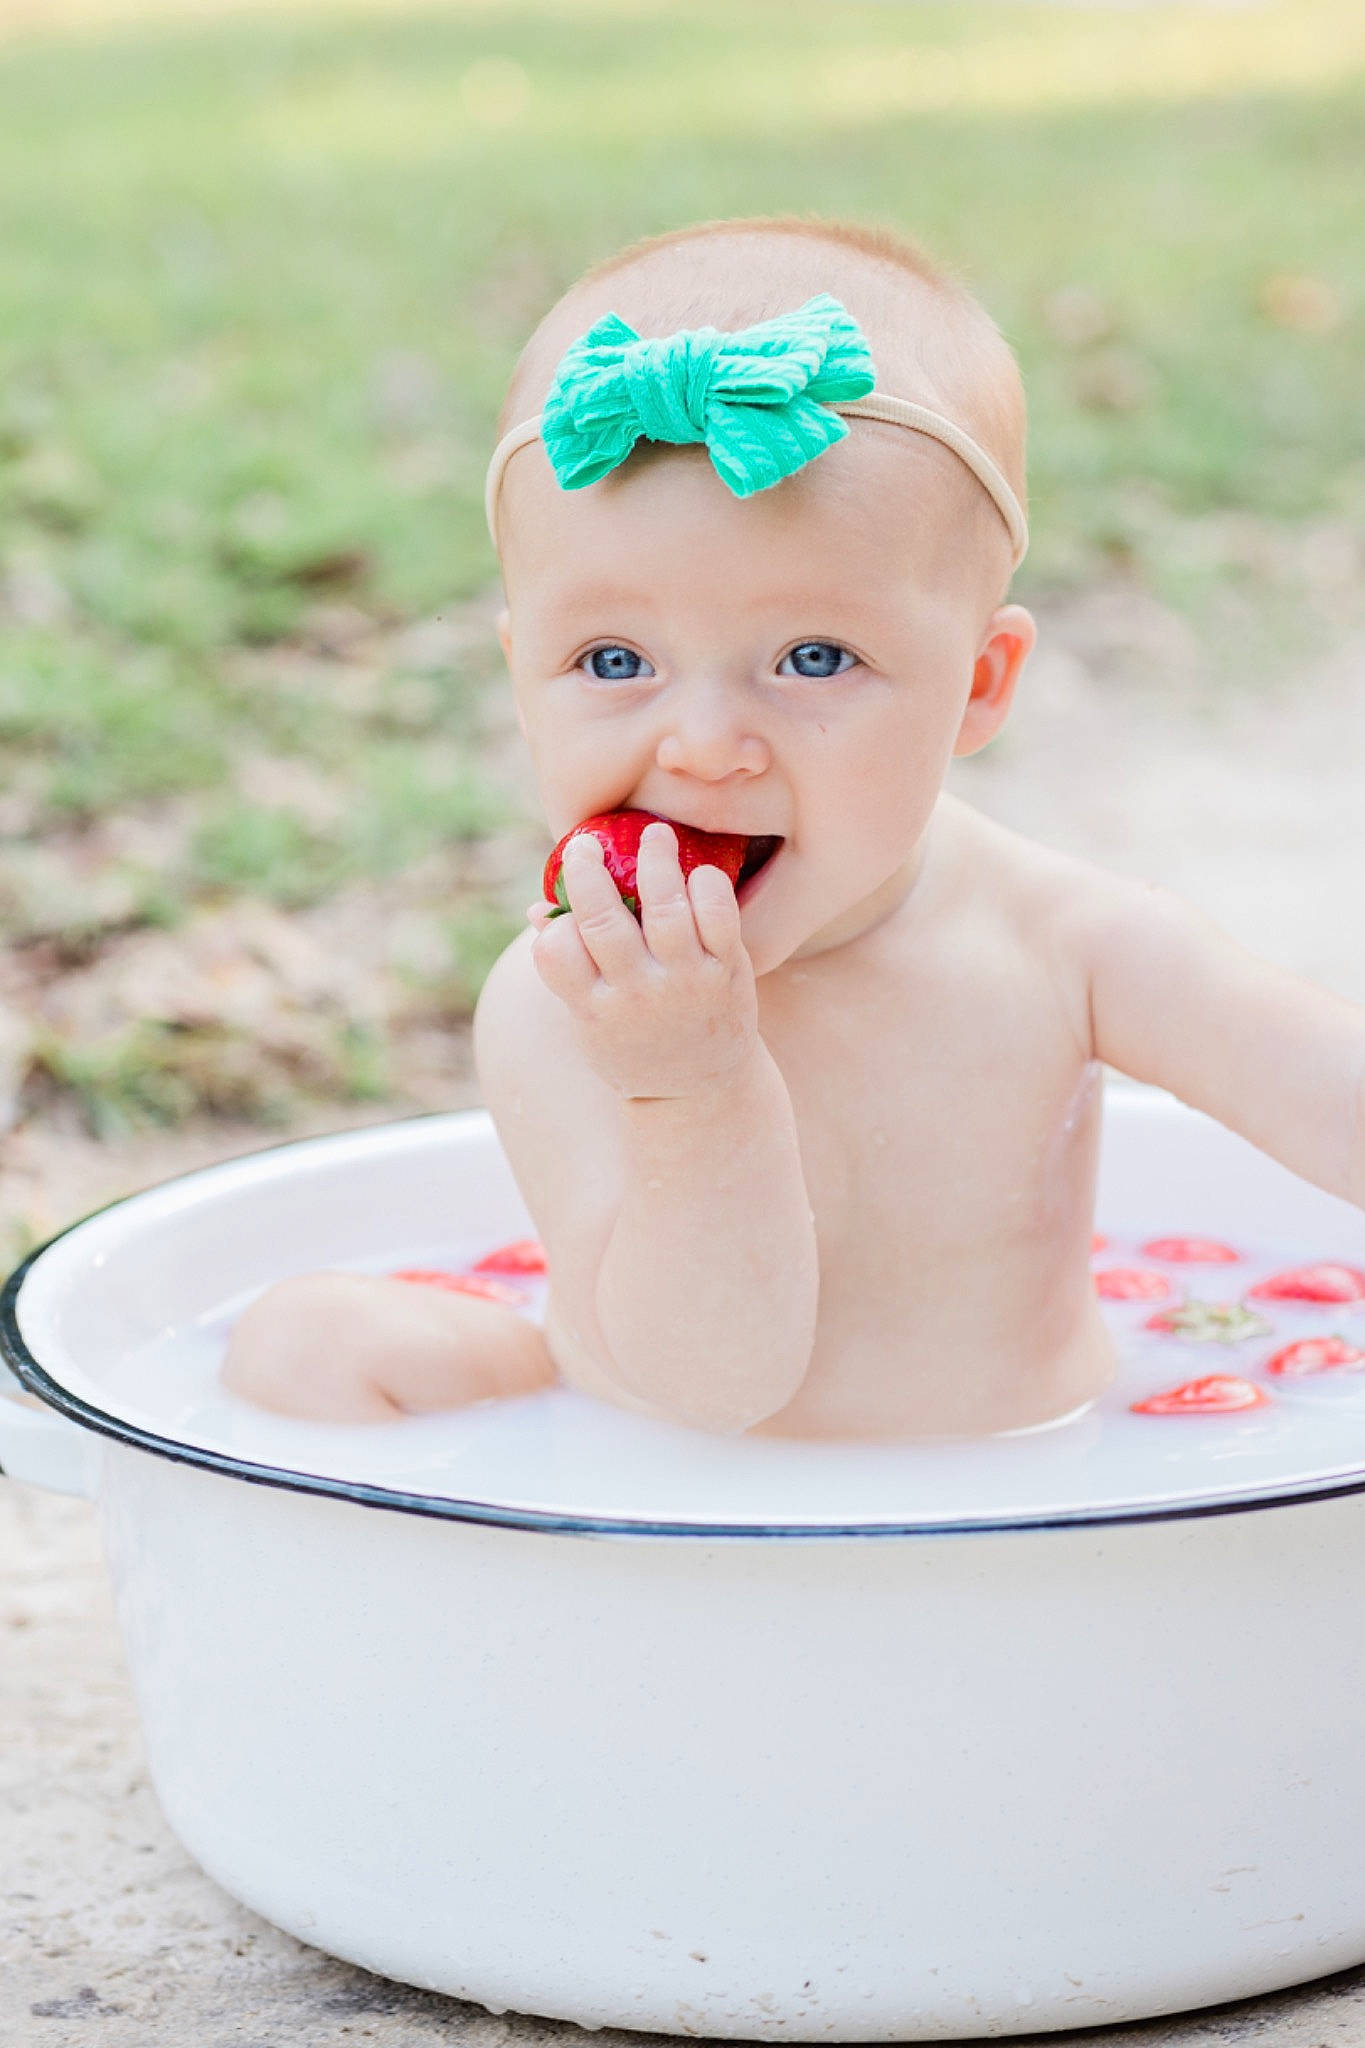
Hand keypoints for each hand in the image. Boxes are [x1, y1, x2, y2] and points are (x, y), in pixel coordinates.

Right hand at [529, 820, 758, 1100]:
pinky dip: (708, 887)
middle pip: (604, 923)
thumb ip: (567, 968)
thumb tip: (538, 909)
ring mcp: (685, 983)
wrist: (701, 1088)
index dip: (553, 927)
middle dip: (587, 874)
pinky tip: (699, 872)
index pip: (557, 956)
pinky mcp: (727, 972)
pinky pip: (719, 918)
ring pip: (666, 910)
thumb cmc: (634, 1045)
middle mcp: (638, 995)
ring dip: (655, 863)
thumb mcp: (591, 1021)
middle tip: (585, 844)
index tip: (560, 906)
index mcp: (595, 1008)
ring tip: (654, 833)